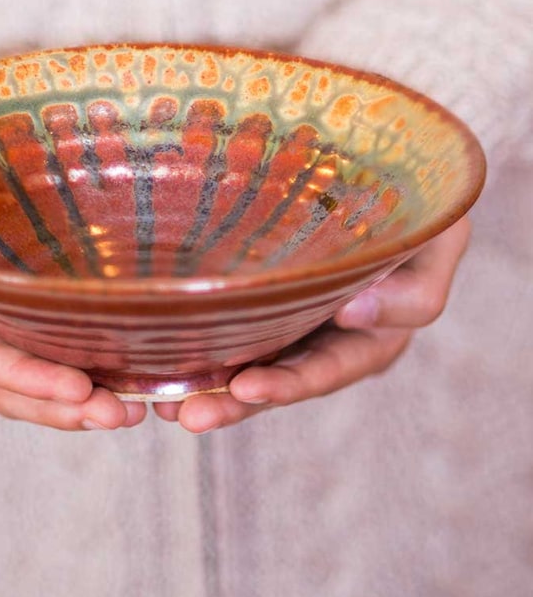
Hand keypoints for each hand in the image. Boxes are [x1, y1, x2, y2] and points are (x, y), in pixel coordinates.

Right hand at [0, 150, 146, 430]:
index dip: (26, 377)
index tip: (80, 389)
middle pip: (5, 385)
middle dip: (61, 405)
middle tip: (122, 414)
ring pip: (22, 380)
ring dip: (74, 401)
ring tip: (131, 409)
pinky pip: (32, 349)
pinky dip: (71, 367)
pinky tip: (114, 373)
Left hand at [154, 216, 471, 432]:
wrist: (390, 180)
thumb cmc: (417, 215)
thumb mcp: (434, 247)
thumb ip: (413, 292)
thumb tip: (355, 313)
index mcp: (369, 338)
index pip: (326, 369)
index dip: (288, 383)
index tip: (247, 386)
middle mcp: (323, 338)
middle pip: (277, 379)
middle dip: (232, 401)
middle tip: (188, 415)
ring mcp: (288, 319)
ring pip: (245, 358)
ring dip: (207, 382)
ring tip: (164, 402)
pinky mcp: (258, 296)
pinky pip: (228, 322)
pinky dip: (198, 340)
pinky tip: (162, 349)